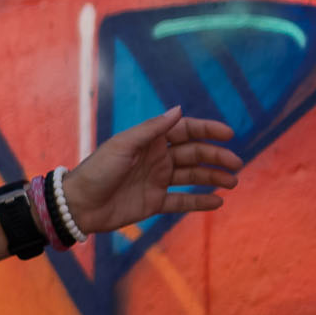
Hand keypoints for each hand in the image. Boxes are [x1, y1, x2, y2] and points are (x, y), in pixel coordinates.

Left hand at [60, 103, 242, 235]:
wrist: (78, 205)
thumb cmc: (97, 170)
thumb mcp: (124, 145)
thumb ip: (152, 129)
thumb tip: (179, 109)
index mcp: (150, 141)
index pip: (186, 131)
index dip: (207, 131)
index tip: (228, 135)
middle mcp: (157, 158)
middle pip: (194, 154)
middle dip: (216, 156)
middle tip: (237, 163)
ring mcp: (156, 180)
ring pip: (192, 176)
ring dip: (214, 177)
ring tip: (233, 182)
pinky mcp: (154, 202)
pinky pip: (182, 201)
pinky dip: (200, 202)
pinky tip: (218, 201)